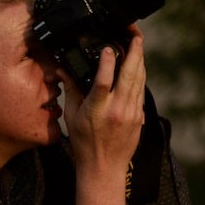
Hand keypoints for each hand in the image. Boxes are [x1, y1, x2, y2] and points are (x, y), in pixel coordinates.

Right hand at [61, 25, 145, 204]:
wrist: (104, 168)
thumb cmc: (84, 143)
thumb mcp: (72, 117)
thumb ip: (71, 90)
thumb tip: (63, 69)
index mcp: (97, 110)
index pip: (103, 82)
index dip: (107, 63)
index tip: (108, 47)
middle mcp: (117, 110)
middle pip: (130, 76)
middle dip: (135, 53)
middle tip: (136, 36)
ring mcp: (132, 114)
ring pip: (139, 81)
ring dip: (140, 61)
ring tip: (139, 44)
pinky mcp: (140, 117)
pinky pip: (141, 91)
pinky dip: (140, 76)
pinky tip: (139, 66)